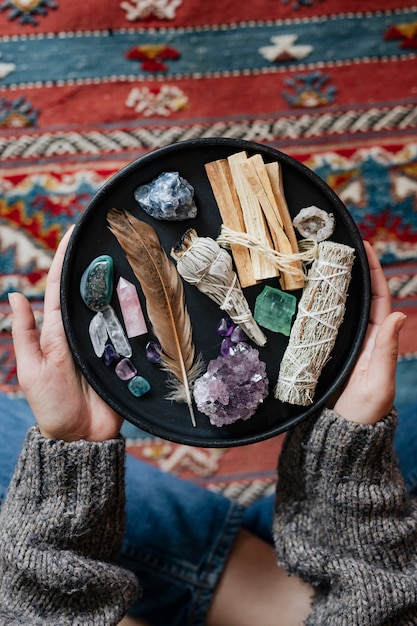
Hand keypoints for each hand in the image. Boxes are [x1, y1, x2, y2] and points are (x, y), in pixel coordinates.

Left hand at [9, 227, 122, 441]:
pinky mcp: (123, 355)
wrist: (81, 437)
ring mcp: (104, 342)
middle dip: (96, 264)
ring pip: (112, 305)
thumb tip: (14, 295)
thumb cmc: (51, 405)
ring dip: (120, 283)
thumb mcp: (32, 369)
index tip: (72, 233)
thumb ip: (25, 334)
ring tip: (131, 256)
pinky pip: (131, 329)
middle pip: (88, 291)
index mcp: (56, 331)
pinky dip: (137, 312)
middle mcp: (80, 331)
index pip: (58, 288)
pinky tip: (146, 294)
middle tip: (111, 236)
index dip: (62, 260)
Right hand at [334, 241, 405, 424]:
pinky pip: (324, 324)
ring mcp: (344, 345)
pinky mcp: (326, 353)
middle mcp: (364, 339)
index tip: (365, 248)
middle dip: (354, 272)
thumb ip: (387, 349)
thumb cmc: (364, 412)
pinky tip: (307, 294)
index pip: (380, 300)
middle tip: (339, 247)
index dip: (374, 273)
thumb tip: (402, 314)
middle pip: (360, 299)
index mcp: (380, 341)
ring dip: (335, 286)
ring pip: (341, 309)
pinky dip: (319, 307)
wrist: (340, 434)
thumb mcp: (378, 381)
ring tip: (322, 263)